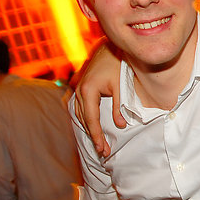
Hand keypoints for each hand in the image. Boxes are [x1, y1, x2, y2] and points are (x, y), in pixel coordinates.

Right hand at [73, 42, 125, 156]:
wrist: (110, 48)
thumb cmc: (117, 65)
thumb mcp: (121, 86)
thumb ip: (119, 107)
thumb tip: (120, 125)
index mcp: (88, 90)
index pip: (92, 119)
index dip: (97, 135)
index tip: (102, 149)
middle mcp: (80, 90)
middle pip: (84, 119)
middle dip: (93, 136)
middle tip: (102, 151)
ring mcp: (78, 88)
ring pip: (79, 114)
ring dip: (89, 128)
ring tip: (99, 142)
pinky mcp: (81, 87)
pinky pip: (80, 107)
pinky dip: (85, 118)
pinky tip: (92, 127)